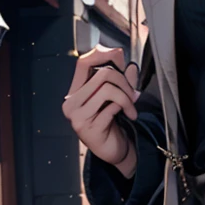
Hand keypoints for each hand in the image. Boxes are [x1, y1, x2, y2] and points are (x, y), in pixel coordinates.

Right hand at [62, 46, 139, 175]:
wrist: (114, 150)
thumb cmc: (111, 123)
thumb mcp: (114, 97)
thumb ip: (119, 79)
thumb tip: (127, 62)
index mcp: (75, 92)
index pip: (82, 62)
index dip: (102, 54)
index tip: (120, 56)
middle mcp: (72, 103)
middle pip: (102, 74)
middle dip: (124, 81)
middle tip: (132, 94)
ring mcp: (78, 117)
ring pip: (108, 89)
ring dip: (127, 97)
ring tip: (132, 106)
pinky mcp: (89, 129)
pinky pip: (112, 108)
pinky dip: (125, 108)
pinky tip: (129, 115)